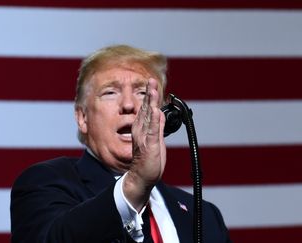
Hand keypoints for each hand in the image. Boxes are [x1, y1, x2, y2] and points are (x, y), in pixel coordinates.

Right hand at [123, 78, 165, 210]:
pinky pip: (152, 130)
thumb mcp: (156, 140)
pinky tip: (155, 110)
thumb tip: (159, 112)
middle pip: (146, 108)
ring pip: (148, 116)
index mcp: (143, 129)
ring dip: (150, 102)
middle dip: (149, 94)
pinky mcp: (149, 144)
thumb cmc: (148, 161)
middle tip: (150, 80)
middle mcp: (141, 130)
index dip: (150, 96)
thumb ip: (157, 126)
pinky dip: (154, 120)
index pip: (146, 109)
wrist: (141, 178)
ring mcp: (145, 136)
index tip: (152, 84)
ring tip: (152, 89)